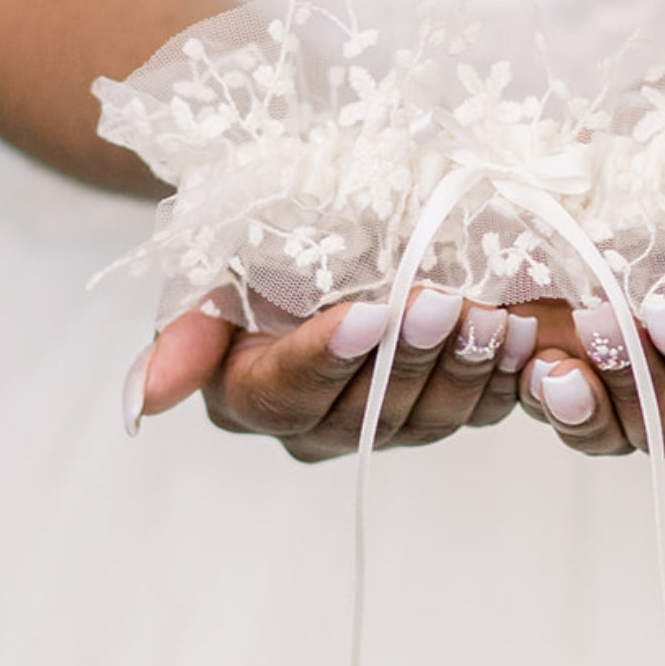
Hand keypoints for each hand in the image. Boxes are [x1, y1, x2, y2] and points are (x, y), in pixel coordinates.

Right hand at [124, 288, 537, 460]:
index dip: (328, 359)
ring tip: (490, 317)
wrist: (324, 238)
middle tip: (441, 300)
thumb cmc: (263, 251)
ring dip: (463, 366)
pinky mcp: (442, 411)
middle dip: (408, 355)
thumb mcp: (213, 276)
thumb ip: (184, 337)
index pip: (288, 394)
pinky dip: (501, 376)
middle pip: (366, 412)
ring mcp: (387, 424)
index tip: (367, 314)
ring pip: (428, 417)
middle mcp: (320, 427)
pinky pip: (476, 411)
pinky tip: (520, 338)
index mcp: (255, 397)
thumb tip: (143, 404)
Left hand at [514, 293, 664, 456]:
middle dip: (639, 379)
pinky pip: (567, 415)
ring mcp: (635, 387)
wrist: (624, 154)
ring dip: (590, 407)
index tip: (662, 313)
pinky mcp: (577, 375)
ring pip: (623, 436)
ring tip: (557, 369)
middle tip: (600, 320)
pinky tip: (532, 359)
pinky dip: (549, 395)